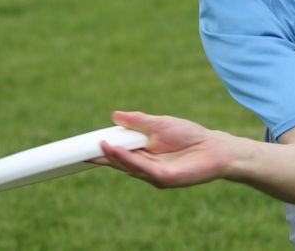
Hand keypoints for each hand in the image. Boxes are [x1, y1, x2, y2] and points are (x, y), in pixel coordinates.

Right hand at [95, 110, 233, 188]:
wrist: (215, 148)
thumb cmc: (190, 135)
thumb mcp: (160, 124)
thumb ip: (138, 121)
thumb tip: (114, 115)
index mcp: (143, 153)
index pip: (117, 152)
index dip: (101, 148)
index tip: (82, 144)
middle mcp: (145, 166)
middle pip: (117, 162)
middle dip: (99, 156)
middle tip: (79, 150)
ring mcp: (153, 174)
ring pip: (126, 165)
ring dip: (111, 156)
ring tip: (98, 146)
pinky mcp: (163, 178)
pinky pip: (140, 168)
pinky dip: (126, 159)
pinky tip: (114, 151)